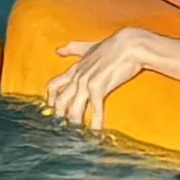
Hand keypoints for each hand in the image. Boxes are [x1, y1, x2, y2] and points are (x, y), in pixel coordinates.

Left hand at [36, 27, 158, 129]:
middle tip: (62, 128)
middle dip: (60, 116)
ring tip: (77, 135)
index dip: (50, 99)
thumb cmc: (112, 46)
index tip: (51, 109)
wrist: (130, 45)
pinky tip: (95, 132)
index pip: (53, 86)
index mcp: (74, 69)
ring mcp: (86, 83)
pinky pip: (94, 109)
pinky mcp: (99, 88)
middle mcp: (77, 77)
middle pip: (60, 101)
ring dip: (75, 123)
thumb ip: (73, 49)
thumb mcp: (88, 47)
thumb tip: (58, 50)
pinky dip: (95, 122)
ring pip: (74, 109)